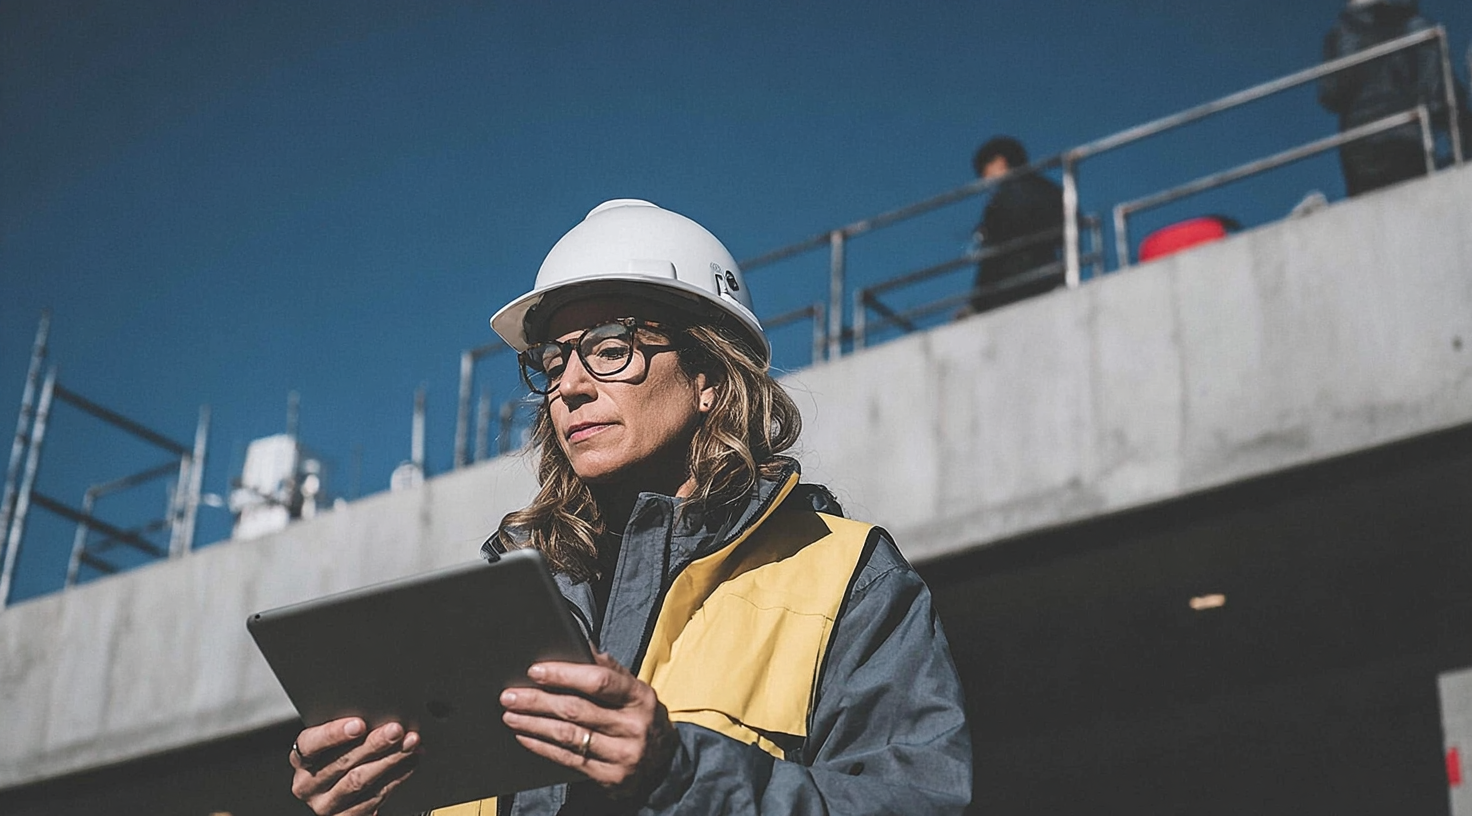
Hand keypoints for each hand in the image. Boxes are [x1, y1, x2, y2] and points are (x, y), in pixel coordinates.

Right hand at [289, 717, 420, 815]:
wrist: (342, 793)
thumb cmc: (339, 755)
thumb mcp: (335, 742)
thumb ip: (349, 729)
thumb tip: (379, 713)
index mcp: (301, 759)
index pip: (311, 744)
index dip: (334, 734)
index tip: (359, 724)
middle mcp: (308, 785)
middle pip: (342, 762)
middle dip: (374, 744)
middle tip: (396, 730)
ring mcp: (327, 804)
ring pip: (360, 780)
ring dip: (391, 759)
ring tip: (410, 744)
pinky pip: (375, 796)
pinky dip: (397, 775)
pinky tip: (410, 761)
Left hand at [500, 652, 676, 798]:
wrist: (664, 762)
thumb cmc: (639, 717)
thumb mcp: (634, 690)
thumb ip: (609, 670)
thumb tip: (580, 644)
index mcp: (640, 697)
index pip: (600, 681)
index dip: (565, 675)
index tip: (536, 671)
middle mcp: (634, 726)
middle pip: (577, 710)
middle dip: (538, 701)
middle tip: (509, 695)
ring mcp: (624, 755)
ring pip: (569, 736)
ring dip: (534, 725)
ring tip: (511, 715)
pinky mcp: (612, 777)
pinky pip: (569, 760)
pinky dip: (543, 747)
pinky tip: (526, 737)